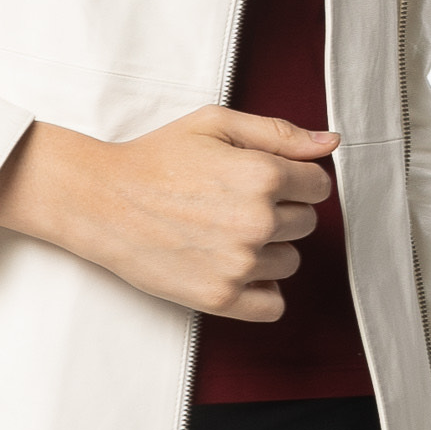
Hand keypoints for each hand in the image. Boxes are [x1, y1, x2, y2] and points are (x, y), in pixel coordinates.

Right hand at [0, 108, 337, 319]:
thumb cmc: (154, 159)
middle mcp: (257, 222)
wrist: (100, 200)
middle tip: (233, 203)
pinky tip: (234, 268)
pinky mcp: (220, 297)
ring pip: (291, 263)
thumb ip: (278, 132)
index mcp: (262, 175)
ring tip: (225, 233)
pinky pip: (273, 305)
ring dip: (268, 251)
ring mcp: (239, 263)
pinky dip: (260, 290)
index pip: (318, 187)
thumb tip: (329, 144)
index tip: (264, 182)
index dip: (295, 181)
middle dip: (279, 213)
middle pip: (306, 224)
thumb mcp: (214, 125)